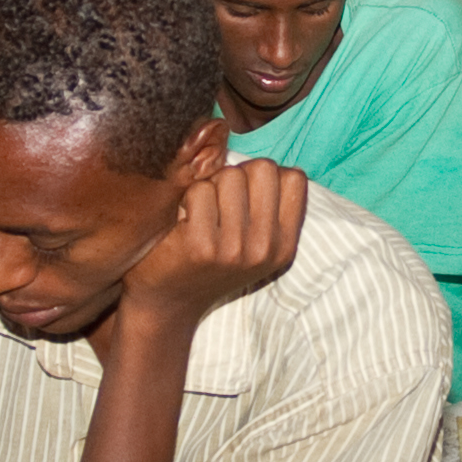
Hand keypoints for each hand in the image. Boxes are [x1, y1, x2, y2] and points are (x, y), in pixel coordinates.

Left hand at [116, 158, 306, 348]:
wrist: (168, 304)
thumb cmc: (209, 263)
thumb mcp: (253, 245)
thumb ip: (266, 206)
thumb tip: (259, 157)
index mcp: (284, 245)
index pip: (293, 178)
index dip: (264, 176)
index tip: (244, 195)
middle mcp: (265, 248)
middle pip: (262, 168)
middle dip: (237, 174)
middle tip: (218, 201)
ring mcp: (234, 249)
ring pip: (229, 174)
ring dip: (209, 185)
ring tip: (199, 213)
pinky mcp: (200, 245)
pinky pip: (199, 189)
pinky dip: (186, 197)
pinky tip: (182, 221)